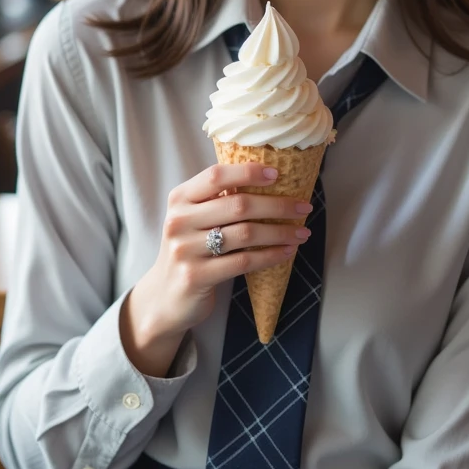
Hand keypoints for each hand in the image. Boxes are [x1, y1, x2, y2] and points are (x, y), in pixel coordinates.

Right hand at [120, 163, 311, 374]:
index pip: (216, 175)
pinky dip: (270, 256)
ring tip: (302, 232)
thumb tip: (268, 180)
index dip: (248, 172)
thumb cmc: (190, 249)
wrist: (164, 297)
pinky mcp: (196, 276)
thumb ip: (218, 200)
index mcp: (180, 198)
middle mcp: (179, 220)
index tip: (277, 175)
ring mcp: (185, 249)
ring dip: (280, 232)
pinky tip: (287, 252)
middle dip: (277, 205)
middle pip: (238, 205)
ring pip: (245, 234)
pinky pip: (243, 262)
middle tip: (303, 206)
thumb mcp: (194, 218)